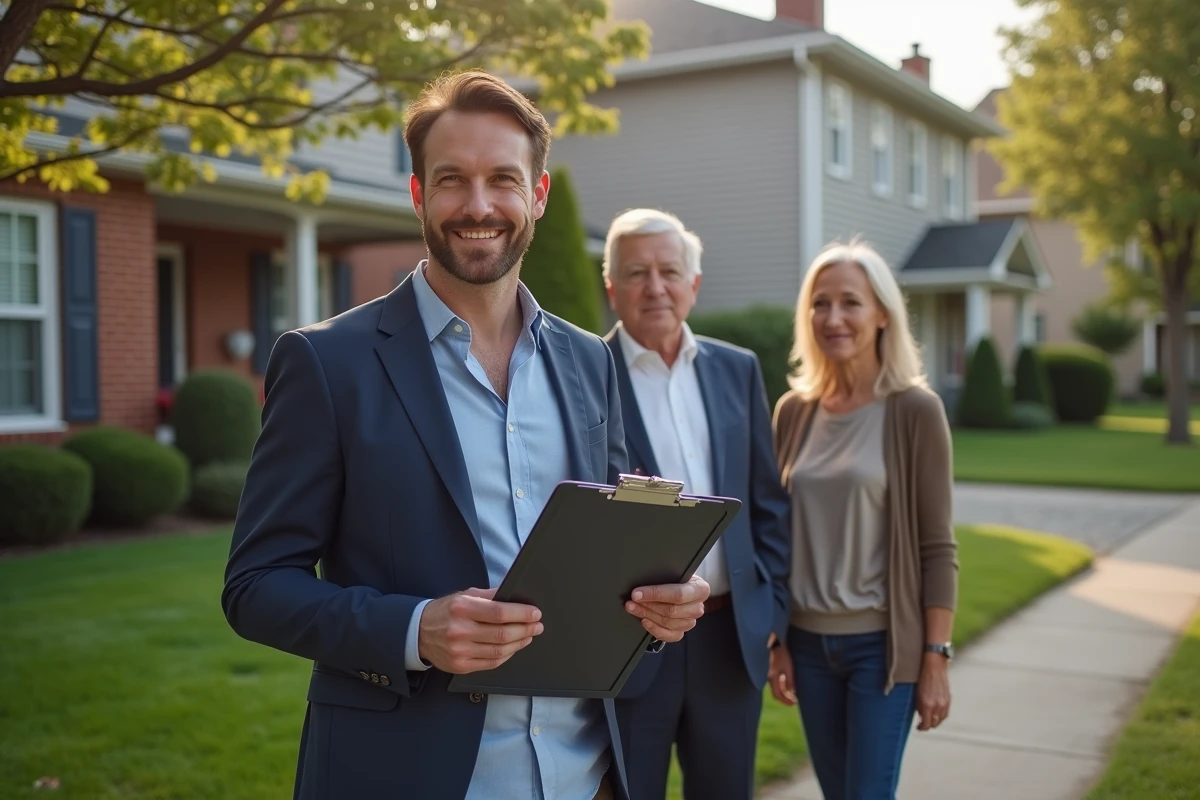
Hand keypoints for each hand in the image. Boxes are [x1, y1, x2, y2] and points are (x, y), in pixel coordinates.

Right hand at [417, 587, 543, 673]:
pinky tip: (514, 647)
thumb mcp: (464, 596)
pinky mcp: (460, 666)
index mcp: (461, 608)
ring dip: (519, 643)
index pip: (499, 612)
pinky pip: (491, 663)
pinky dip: (507, 655)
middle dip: (525, 629)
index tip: (535, 613)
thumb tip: (515, 595)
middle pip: (502, 634)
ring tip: (528, 635)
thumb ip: (489, 596)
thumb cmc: (445, 611)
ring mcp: (459, 651)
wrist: (418, 632)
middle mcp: (460, 630)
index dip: (521, 614)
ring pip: (499, 651)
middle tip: (537, 625)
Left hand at [624, 575, 709, 641]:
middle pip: (672, 610)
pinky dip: (655, 629)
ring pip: (668, 622)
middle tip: (632, 601)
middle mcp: (698, 607)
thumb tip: (644, 580)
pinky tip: (644, 621)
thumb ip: (665, 577)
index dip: (656, 594)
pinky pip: (669, 635)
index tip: (637, 593)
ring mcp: (691, 621)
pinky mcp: (682, 632)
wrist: (682, 588)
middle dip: (648, 605)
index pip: (678, 594)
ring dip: (647, 615)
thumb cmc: (677, 579)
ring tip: (633, 608)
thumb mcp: (675, 573)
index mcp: (701, 589)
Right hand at [768, 642, 796, 705]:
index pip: (778, 695)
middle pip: (776, 693)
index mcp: (773, 678)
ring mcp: (769, 674)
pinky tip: (787, 686)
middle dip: (785, 699)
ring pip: (775, 688)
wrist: (775, 643)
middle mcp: (769, 678)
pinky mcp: (771, 671)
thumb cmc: (782, 655)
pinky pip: (775, 683)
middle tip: (794, 701)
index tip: (794, 703)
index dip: (786, 701)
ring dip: (784, 693)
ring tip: (792, 695)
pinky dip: (782, 687)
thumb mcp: (788, 668)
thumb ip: (790, 681)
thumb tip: (792, 693)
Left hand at [915, 653, 950, 730]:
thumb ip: (919, 707)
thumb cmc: (921, 677)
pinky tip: (936, 713)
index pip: (926, 725)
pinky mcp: (948, 699)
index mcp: (927, 705)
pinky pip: (946, 712)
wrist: (934, 665)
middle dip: (928, 725)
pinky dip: (941, 715)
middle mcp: (937, 706)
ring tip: (929, 719)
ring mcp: (944, 702)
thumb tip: (920, 716)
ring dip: (935, 721)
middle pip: (934, 724)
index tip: (918, 727)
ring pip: (941, 719)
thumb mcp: (916, 694)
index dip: (921, 728)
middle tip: (922, 723)